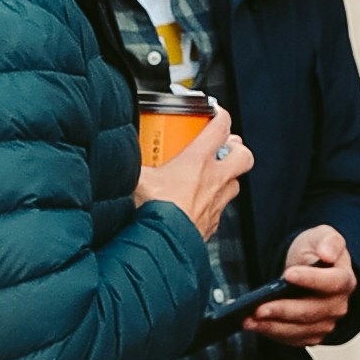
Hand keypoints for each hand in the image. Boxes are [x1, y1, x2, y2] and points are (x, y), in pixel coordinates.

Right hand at [139, 115, 253, 238]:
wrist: (162, 247)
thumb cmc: (152, 213)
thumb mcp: (136, 178)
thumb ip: (131, 162)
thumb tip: (117, 153)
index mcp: (197, 162)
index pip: (220, 128)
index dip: (220, 115)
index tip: (214, 113)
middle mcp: (214, 181)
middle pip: (243, 155)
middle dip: (236, 148)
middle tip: (222, 146)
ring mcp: (217, 203)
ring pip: (236, 183)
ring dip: (227, 176)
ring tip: (210, 174)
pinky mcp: (212, 224)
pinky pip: (222, 208)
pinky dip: (214, 202)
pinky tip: (198, 202)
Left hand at [243, 222, 357, 341]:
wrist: (307, 268)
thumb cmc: (314, 252)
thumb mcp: (321, 237)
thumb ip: (329, 241)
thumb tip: (328, 255)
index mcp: (343, 279)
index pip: (331, 282)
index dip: (311, 279)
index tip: (288, 274)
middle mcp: (338, 305)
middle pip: (311, 311)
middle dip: (283, 310)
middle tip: (258, 308)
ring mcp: (325, 323)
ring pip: (300, 330)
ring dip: (273, 326)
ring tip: (249, 319)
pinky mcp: (311, 334)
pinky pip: (292, 339)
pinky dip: (272, 333)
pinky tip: (255, 325)